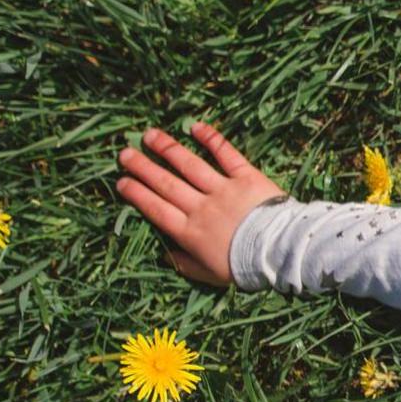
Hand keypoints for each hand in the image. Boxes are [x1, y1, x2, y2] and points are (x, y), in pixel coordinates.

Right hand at [116, 122, 284, 287]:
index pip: (155, 209)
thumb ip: (186, 265)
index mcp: (189, 232)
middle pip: (165, 183)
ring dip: (168, 149)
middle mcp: (201, 207)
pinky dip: (210, 139)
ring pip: (189, 165)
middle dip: (142, 167)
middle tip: (124, 153)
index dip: (136, 194)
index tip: (121, 182)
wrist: (279, 252)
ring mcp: (223, 190)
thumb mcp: (211, 275)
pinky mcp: (246, 177)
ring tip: (150, 135)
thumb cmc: (246, 268)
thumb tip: (166, 256)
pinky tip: (195, 126)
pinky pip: (226, 154)